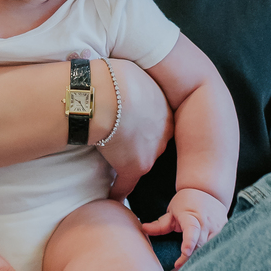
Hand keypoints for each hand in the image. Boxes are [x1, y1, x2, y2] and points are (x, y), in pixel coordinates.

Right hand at [98, 61, 172, 198]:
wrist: (107, 96)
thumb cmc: (112, 77)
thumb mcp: (130, 72)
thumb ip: (129, 80)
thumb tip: (106, 71)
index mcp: (164, 107)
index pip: (158, 121)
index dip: (145, 123)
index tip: (134, 124)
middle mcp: (164, 131)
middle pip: (154, 142)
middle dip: (141, 143)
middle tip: (122, 138)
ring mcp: (151, 151)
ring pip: (141, 161)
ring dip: (129, 162)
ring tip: (113, 163)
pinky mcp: (134, 167)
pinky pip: (125, 186)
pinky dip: (118, 192)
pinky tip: (111, 198)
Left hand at [142, 187, 228, 269]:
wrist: (207, 190)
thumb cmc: (186, 202)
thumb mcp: (171, 211)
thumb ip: (159, 224)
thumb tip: (143, 229)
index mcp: (192, 217)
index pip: (192, 231)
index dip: (189, 243)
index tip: (184, 252)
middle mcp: (207, 223)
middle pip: (200, 246)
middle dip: (190, 258)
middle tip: (179, 267)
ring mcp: (218, 227)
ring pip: (210, 248)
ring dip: (201, 257)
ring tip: (192, 267)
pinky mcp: (225, 230)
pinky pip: (218, 246)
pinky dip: (211, 253)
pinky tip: (205, 261)